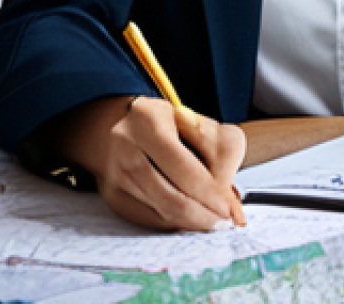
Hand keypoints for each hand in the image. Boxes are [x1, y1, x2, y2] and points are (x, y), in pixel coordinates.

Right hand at [51, 95, 247, 230]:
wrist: (125, 124)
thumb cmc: (173, 124)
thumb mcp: (200, 125)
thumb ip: (220, 158)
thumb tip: (232, 206)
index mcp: (149, 120)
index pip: (183, 167)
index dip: (209, 193)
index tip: (229, 210)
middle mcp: (126, 146)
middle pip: (169, 197)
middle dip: (202, 215)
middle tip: (224, 222)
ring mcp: (115, 172)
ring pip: (159, 211)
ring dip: (190, 222)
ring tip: (212, 221)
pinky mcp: (111, 194)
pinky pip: (147, 218)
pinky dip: (173, 222)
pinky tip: (190, 219)